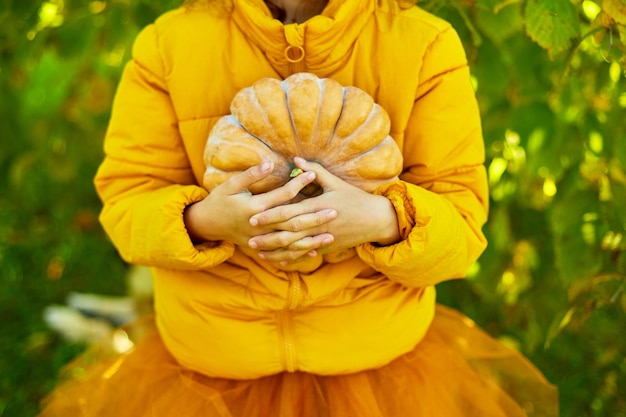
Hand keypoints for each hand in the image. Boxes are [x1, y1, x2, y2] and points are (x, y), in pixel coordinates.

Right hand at [183, 162, 336, 247]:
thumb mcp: (231, 185)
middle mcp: (259, 226)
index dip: (298, 184)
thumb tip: (270, 163)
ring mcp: (260, 240)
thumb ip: (251, 175)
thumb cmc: (220, 200)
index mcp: (254, 207)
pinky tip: (315, 251)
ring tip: (331, 234)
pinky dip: (298, 253)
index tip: (313, 174)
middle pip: (291, 222)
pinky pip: (282, 253)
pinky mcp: (261, 249)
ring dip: (311, 239)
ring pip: (290, 241)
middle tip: (334, 210)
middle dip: (313, 216)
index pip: (281, 195)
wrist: (207, 224)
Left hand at [248, 157, 400, 264]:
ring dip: (275, 250)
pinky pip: (306, 255)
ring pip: (295, 247)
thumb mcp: (335, 182)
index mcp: (319, 206)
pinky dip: (292, 259)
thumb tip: (295, 159)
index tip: (253, 217)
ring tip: (258, 251)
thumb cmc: (355, 198)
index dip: (270, 215)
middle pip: (289, 233)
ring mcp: (324, 238)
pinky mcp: (328, 248)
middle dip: (268, 236)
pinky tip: (278, 261)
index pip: (290, 212)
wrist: (376, 219)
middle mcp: (319, 225)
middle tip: (249, 236)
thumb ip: (314, 171)